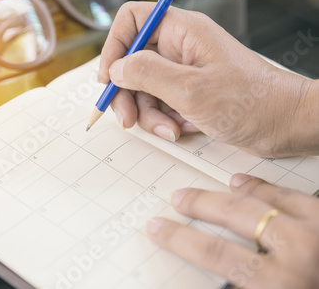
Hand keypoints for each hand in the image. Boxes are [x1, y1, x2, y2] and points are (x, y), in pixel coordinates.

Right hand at [98, 2, 318, 157]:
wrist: (283, 125)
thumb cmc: (250, 102)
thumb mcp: (190, 90)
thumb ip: (146, 74)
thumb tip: (115, 69)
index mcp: (181, 31)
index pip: (132, 20)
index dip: (114, 46)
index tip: (108, 77)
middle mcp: (178, 47)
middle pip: (131, 61)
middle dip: (127, 92)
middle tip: (127, 119)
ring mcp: (182, 71)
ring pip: (142, 88)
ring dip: (147, 113)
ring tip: (168, 129)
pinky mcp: (186, 93)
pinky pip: (158, 103)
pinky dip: (162, 120)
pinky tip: (179, 130)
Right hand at [146, 174, 318, 288]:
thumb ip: (243, 284)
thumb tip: (211, 275)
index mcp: (281, 284)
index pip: (216, 256)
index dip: (181, 240)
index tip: (159, 228)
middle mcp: (299, 250)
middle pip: (234, 216)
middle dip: (199, 206)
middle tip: (178, 199)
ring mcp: (317, 228)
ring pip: (262, 199)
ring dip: (227, 194)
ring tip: (206, 191)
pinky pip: (291, 193)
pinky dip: (263, 186)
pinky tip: (245, 184)